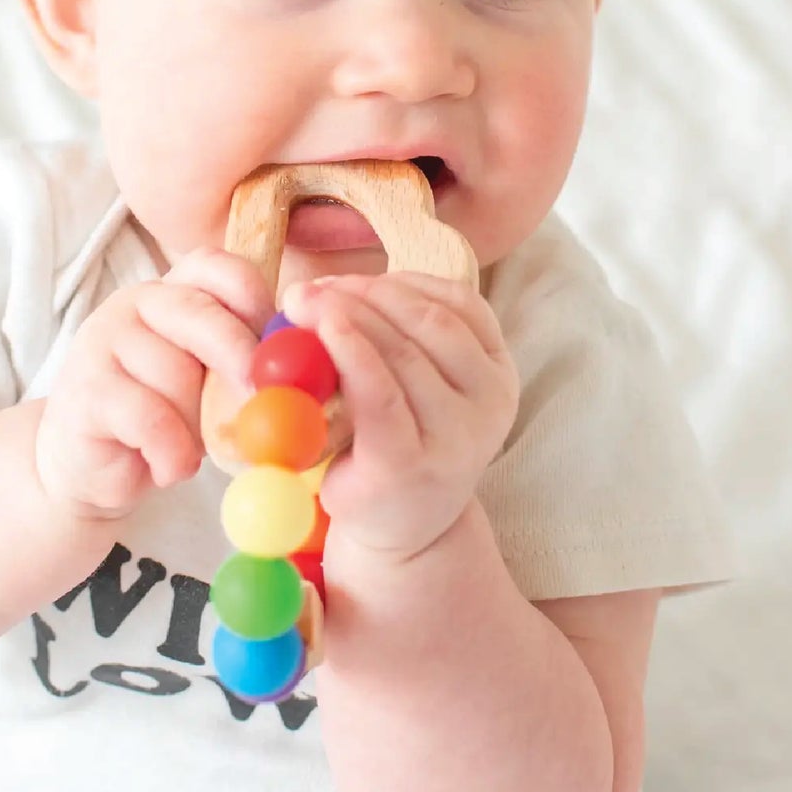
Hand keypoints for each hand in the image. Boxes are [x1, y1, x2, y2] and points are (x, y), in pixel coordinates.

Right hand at [36, 249, 272, 519]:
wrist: (91, 467)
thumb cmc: (165, 418)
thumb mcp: (209, 382)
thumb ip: (242, 365)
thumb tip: (297, 376)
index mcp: (175, 291)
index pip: (217, 268)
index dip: (253, 298)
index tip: (276, 344)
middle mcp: (137, 303)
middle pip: (199, 312)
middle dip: (239, 354)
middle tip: (261, 396)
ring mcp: (104, 340)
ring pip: (176, 374)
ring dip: (196, 425)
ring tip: (189, 447)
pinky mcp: (86, 389)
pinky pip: (149, 418)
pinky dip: (172, 452)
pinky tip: (168, 467)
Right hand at [280, 272, 518, 562]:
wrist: (422, 507)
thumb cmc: (360, 488)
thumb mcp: (322, 469)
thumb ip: (306, 413)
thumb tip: (286, 340)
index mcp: (412, 471)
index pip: (383, 398)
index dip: (348, 347)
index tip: (309, 311)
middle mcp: (465, 437)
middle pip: (408, 353)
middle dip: (351, 308)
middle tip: (305, 291)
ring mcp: (493, 400)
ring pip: (438, 322)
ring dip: (380, 291)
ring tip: (335, 285)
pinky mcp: (505, 368)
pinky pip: (465, 306)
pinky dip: (419, 286)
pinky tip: (381, 284)